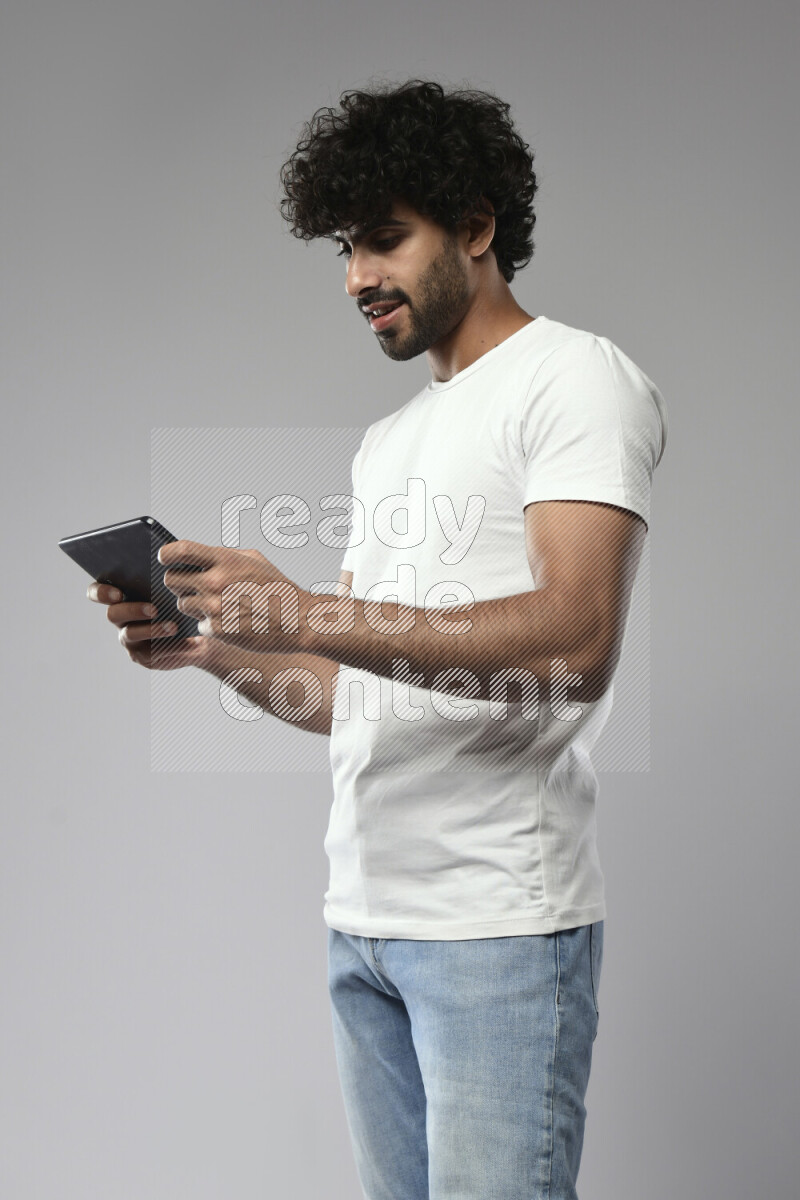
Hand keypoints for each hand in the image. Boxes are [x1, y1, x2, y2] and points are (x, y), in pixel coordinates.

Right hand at [86, 581, 207, 670]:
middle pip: (113, 614)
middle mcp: (119, 617)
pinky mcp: (144, 655)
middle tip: (154, 609)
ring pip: (131, 634)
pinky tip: (192, 642)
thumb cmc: (180, 597)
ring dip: (153, 629)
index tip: (118, 594)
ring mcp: (129, 638)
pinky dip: (174, 645)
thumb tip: (165, 553)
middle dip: (132, 610)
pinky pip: (154, 652)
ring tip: (174, 627)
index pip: (96, 592)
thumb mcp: (173, 582)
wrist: (197, 628)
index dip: (101, 593)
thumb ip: (162, 571)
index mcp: (119, 595)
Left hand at [158, 541, 310, 654]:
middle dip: (179, 583)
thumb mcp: (255, 560)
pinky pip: (199, 625)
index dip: (166, 555)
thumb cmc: (278, 588)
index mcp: (224, 560)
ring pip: (183, 604)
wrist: (298, 619)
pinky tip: (231, 621)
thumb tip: (197, 555)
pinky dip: (211, 625)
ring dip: (196, 605)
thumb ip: (224, 555)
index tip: (166, 559)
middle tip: (194, 587)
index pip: (179, 551)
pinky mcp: (217, 630)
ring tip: (221, 605)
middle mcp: (215, 582)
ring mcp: (215, 607)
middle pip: (171, 580)